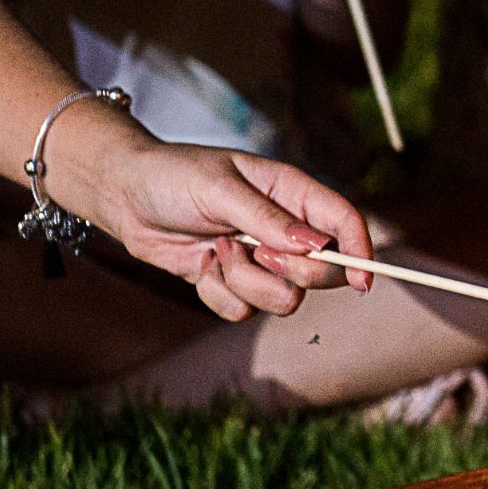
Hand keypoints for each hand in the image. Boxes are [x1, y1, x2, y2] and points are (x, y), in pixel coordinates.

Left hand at [89, 138, 375, 321]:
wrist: (124, 196)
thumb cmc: (174, 177)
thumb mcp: (221, 189)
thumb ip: (268, 219)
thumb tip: (315, 244)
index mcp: (293, 193)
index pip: (343, 222)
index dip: (360, 251)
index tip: (363, 281)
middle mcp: (284, 229)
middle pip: (322, 271)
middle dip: (290, 271)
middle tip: (256, 252)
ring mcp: (259, 260)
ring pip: (283, 299)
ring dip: (245, 282)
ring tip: (216, 250)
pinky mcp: (232, 282)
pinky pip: (242, 311)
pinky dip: (218, 293)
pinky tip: (200, 265)